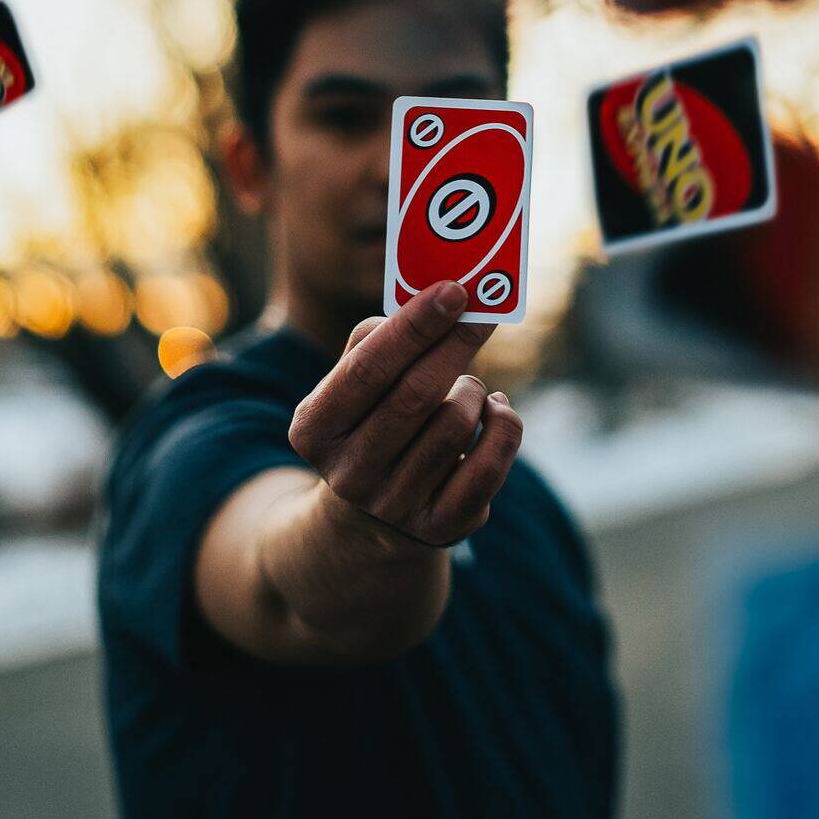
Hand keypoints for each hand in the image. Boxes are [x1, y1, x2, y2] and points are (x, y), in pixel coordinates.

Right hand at [288, 280, 523, 549]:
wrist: (370, 515)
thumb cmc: (366, 420)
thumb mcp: (348, 384)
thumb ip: (377, 339)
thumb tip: (433, 302)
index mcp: (314, 430)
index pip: (368, 368)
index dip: (414, 326)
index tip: (453, 291)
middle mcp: (349, 475)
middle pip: (417, 395)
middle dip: (456, 344)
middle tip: (483, 313)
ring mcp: (394, 507)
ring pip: (455, 426)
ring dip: (472, 389)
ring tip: (468, 382)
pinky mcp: (440, 527)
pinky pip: (488, 469)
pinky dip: (503, 428)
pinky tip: (495, 410)